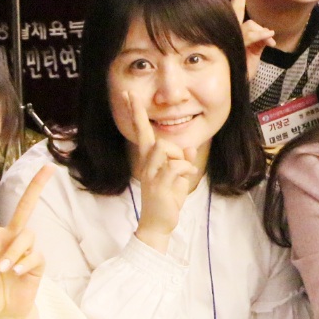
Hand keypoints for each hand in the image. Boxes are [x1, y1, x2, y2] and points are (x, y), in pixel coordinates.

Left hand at [0, 161, 47, 318]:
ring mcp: (25, 251)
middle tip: (48, 168)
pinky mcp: (37, 264)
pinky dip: (24, 263)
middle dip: (36, 187)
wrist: (1, 314)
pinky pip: (35, 255)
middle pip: (25, 207)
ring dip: (14, 250)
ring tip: (4, 269)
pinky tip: (16, 274)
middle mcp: (9, 239)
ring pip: (27, 235)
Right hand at [129, 99, 202, 253]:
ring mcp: (150, 174)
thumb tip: (190, 148)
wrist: (158, 224)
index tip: (128, 95)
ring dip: (179, 158)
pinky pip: (175, 166)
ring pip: (165, 148)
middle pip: (152, 137)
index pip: (141, 132)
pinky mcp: (158, 185)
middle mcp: (146, 164)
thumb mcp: (179, 177)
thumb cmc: (168, 200)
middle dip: (161, 135)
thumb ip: (184, 161)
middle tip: (158, 133)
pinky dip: (186, 169)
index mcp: (149, 160)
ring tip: (182, 172)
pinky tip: (187, 178)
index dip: (135, 113)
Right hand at [230, 0, 275, 78]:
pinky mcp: (234, 47)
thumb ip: (259, 44)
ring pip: (248, 24)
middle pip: (236, 9)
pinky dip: (261, 35)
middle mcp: (228, 33)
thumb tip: (269, 33)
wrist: (232, 93)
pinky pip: (250, 35)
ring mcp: (230, 39)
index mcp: (232, 34)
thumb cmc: (239, 77)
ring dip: (260, 30)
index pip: (234, 9)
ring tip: (269, 39)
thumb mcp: (252, 59)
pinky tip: (269, 38)